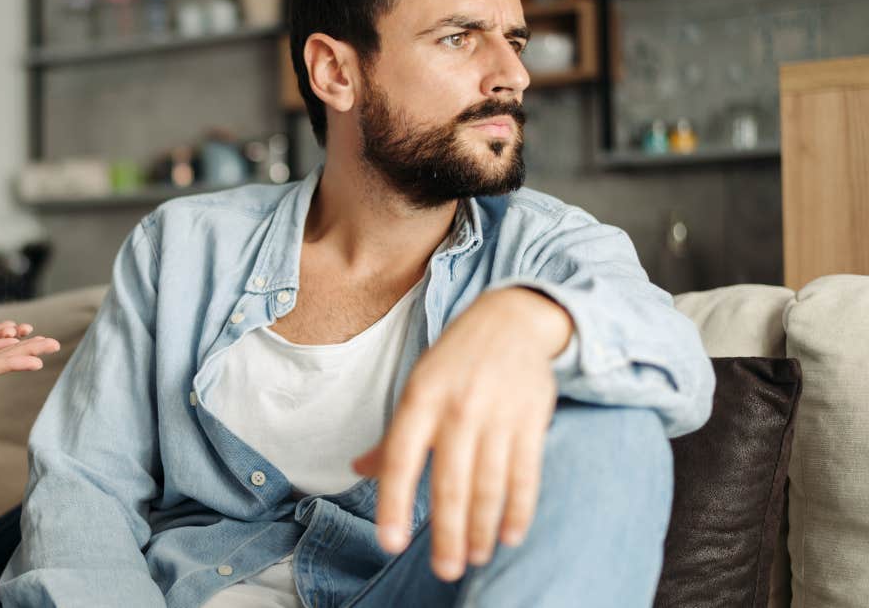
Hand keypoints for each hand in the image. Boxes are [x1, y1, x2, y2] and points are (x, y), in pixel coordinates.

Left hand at [352, 288, 570, 581]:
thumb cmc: (454, 361)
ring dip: (482, 528)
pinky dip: (518, 508)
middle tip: (445, 570)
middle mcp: (457, 409)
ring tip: (475, 558)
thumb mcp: (415, 386)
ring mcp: (497, 415)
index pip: (400, 459)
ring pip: (489, 484)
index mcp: (420, 399)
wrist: (511, 319)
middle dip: (448, 533)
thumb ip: (393, 434)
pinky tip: (509, 535)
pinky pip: (525, 474)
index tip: (391, 543)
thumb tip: (359, 469)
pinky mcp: (530, 420)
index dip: (394, 502)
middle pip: (450, 482)